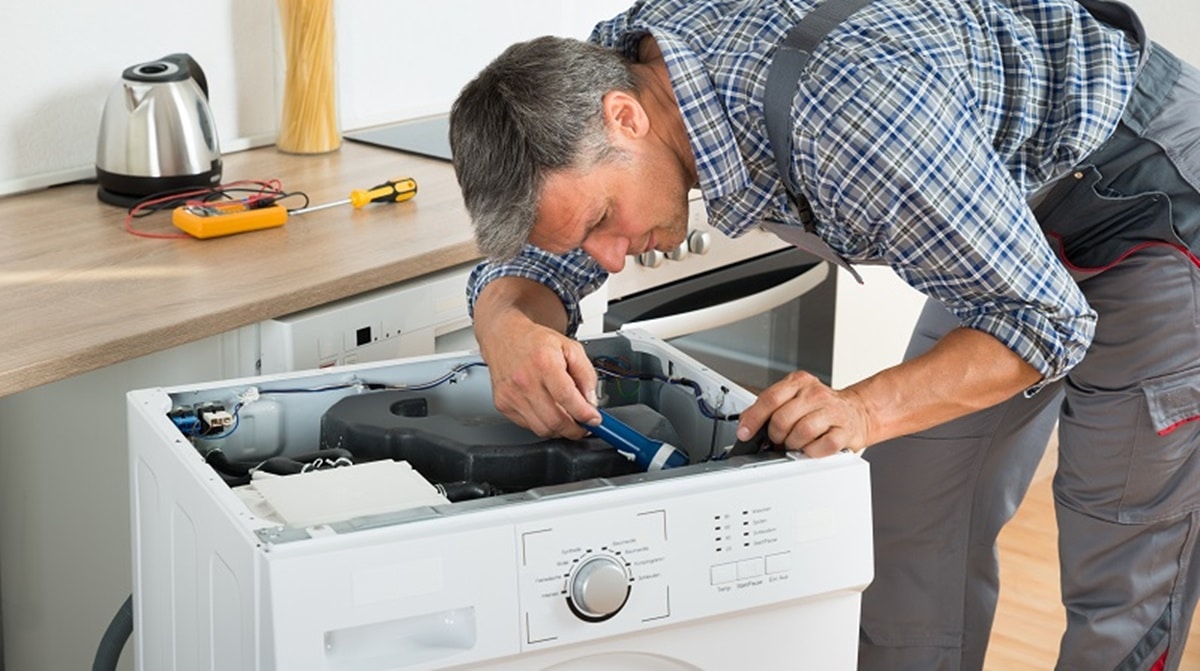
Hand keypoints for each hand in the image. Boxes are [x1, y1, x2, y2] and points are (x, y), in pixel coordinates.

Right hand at [477, 319, 600, 439]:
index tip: (594, 420)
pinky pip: (529, 426)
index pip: (567, 397)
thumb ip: (586, 374)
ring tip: (568, 419)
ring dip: (561, 430)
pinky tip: (549, 412)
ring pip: (543, 429)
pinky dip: (544, 424)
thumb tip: (591, 401)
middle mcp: (525, 381)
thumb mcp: (570, 348)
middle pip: (555, 420)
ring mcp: (512, 395)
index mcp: (544, 363)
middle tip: (584, 425)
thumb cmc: (535, 341)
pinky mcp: (503, 404)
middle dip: (575, 430)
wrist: (504, 337)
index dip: (584, 414)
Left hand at [735, 371, 870, 457]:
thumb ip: (769, 406)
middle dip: (775, 435)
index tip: (745, 433)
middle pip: (782, 419)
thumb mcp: (793, 398)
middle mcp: (815, 394)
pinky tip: (811, 448)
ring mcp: (832, 412)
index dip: (753, 419)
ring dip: (793, 444)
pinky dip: (811, 452)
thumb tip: (745, 422)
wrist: (856, 412)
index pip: (770, 399)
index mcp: (799, 382)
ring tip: (795, 443)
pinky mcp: (845, 431)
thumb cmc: (821, 407)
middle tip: (779, 438)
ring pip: (801, 433)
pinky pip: (821, 446)